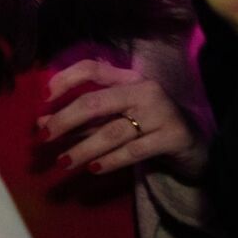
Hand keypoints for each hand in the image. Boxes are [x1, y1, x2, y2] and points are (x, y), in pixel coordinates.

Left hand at [38, 59, 206, 178]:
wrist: (196, 145)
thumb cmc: (147, 127)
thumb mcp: (114, 118)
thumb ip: (82, 119)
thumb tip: (40, 123)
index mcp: (129, 78)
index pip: (92, 68)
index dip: (64, 80)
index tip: (43, 99)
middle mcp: (145, 90)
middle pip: (95, 102)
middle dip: (64, 119)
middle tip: (43, 137)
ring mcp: (161, 113)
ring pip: (111, 132)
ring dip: (82, 148)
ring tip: (63, 162)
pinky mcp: (173, 137)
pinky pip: (133, 151)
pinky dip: (110, 161)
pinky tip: (92, 168)